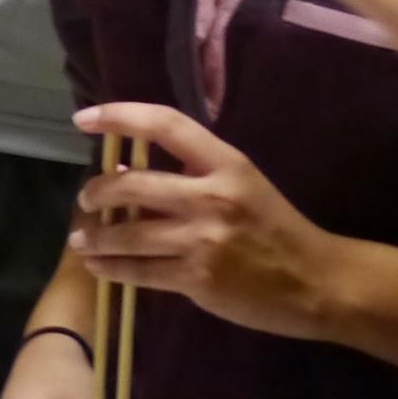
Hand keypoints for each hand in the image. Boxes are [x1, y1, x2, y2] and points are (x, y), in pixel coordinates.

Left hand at [71, 103, 349, 345]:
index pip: (165, 124)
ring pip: (129, 233)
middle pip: (133, 184)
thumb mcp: (243, 184)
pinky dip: (112, 269)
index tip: (84, 119)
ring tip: (82, 240)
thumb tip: (126, 169)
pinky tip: (99, 268)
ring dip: (96, 237)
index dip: (120, 116)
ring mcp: (203, 240)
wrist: (315, 282)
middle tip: (85, 200)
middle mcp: (212, 196)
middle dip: (96, 192)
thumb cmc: (276, 228)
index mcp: (226, 163)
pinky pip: (141, 271)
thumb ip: (193, 173)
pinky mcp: (197, 279)